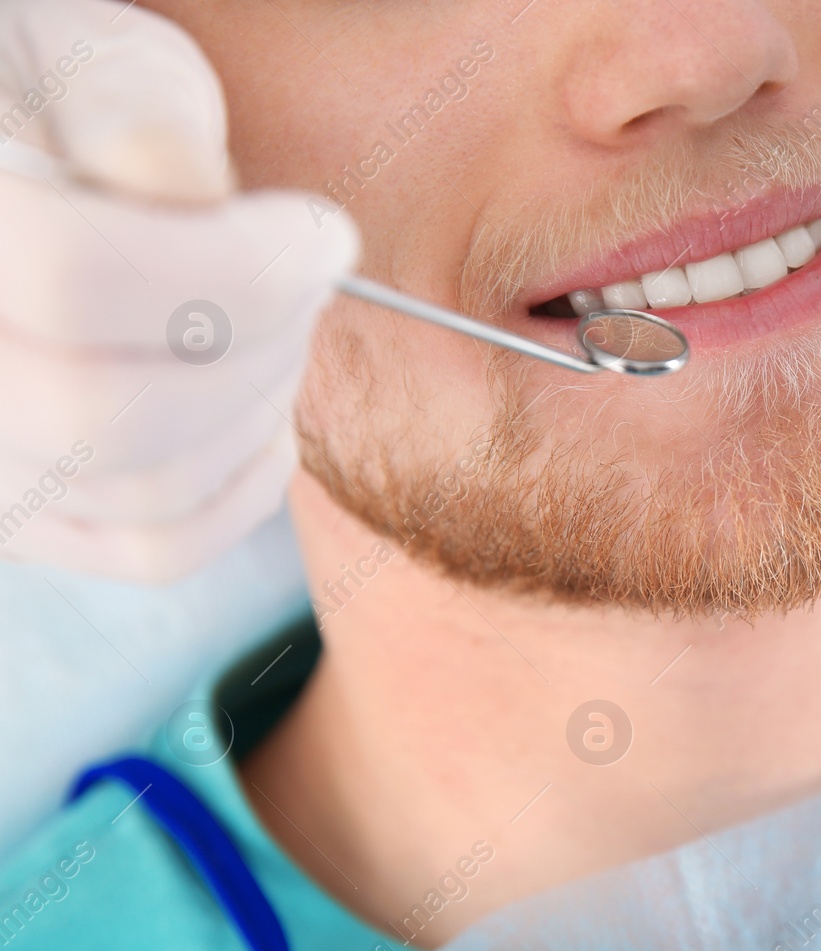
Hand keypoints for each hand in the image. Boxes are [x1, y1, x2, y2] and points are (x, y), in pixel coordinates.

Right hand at [0, 0, 356, 581]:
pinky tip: (257, 406)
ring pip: (147, 491)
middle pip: (110, 414)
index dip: (231, 268)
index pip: (73, 279)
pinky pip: (158, 551)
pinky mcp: (22, 520)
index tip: (319, 235)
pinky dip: (244, 484)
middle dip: (256, 345)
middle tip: (298, 275)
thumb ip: (132, 108)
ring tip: (271, 323)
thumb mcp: (85, 58)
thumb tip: (188, 194)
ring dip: (259, 407)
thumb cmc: (54, 113)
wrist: (25, 190)